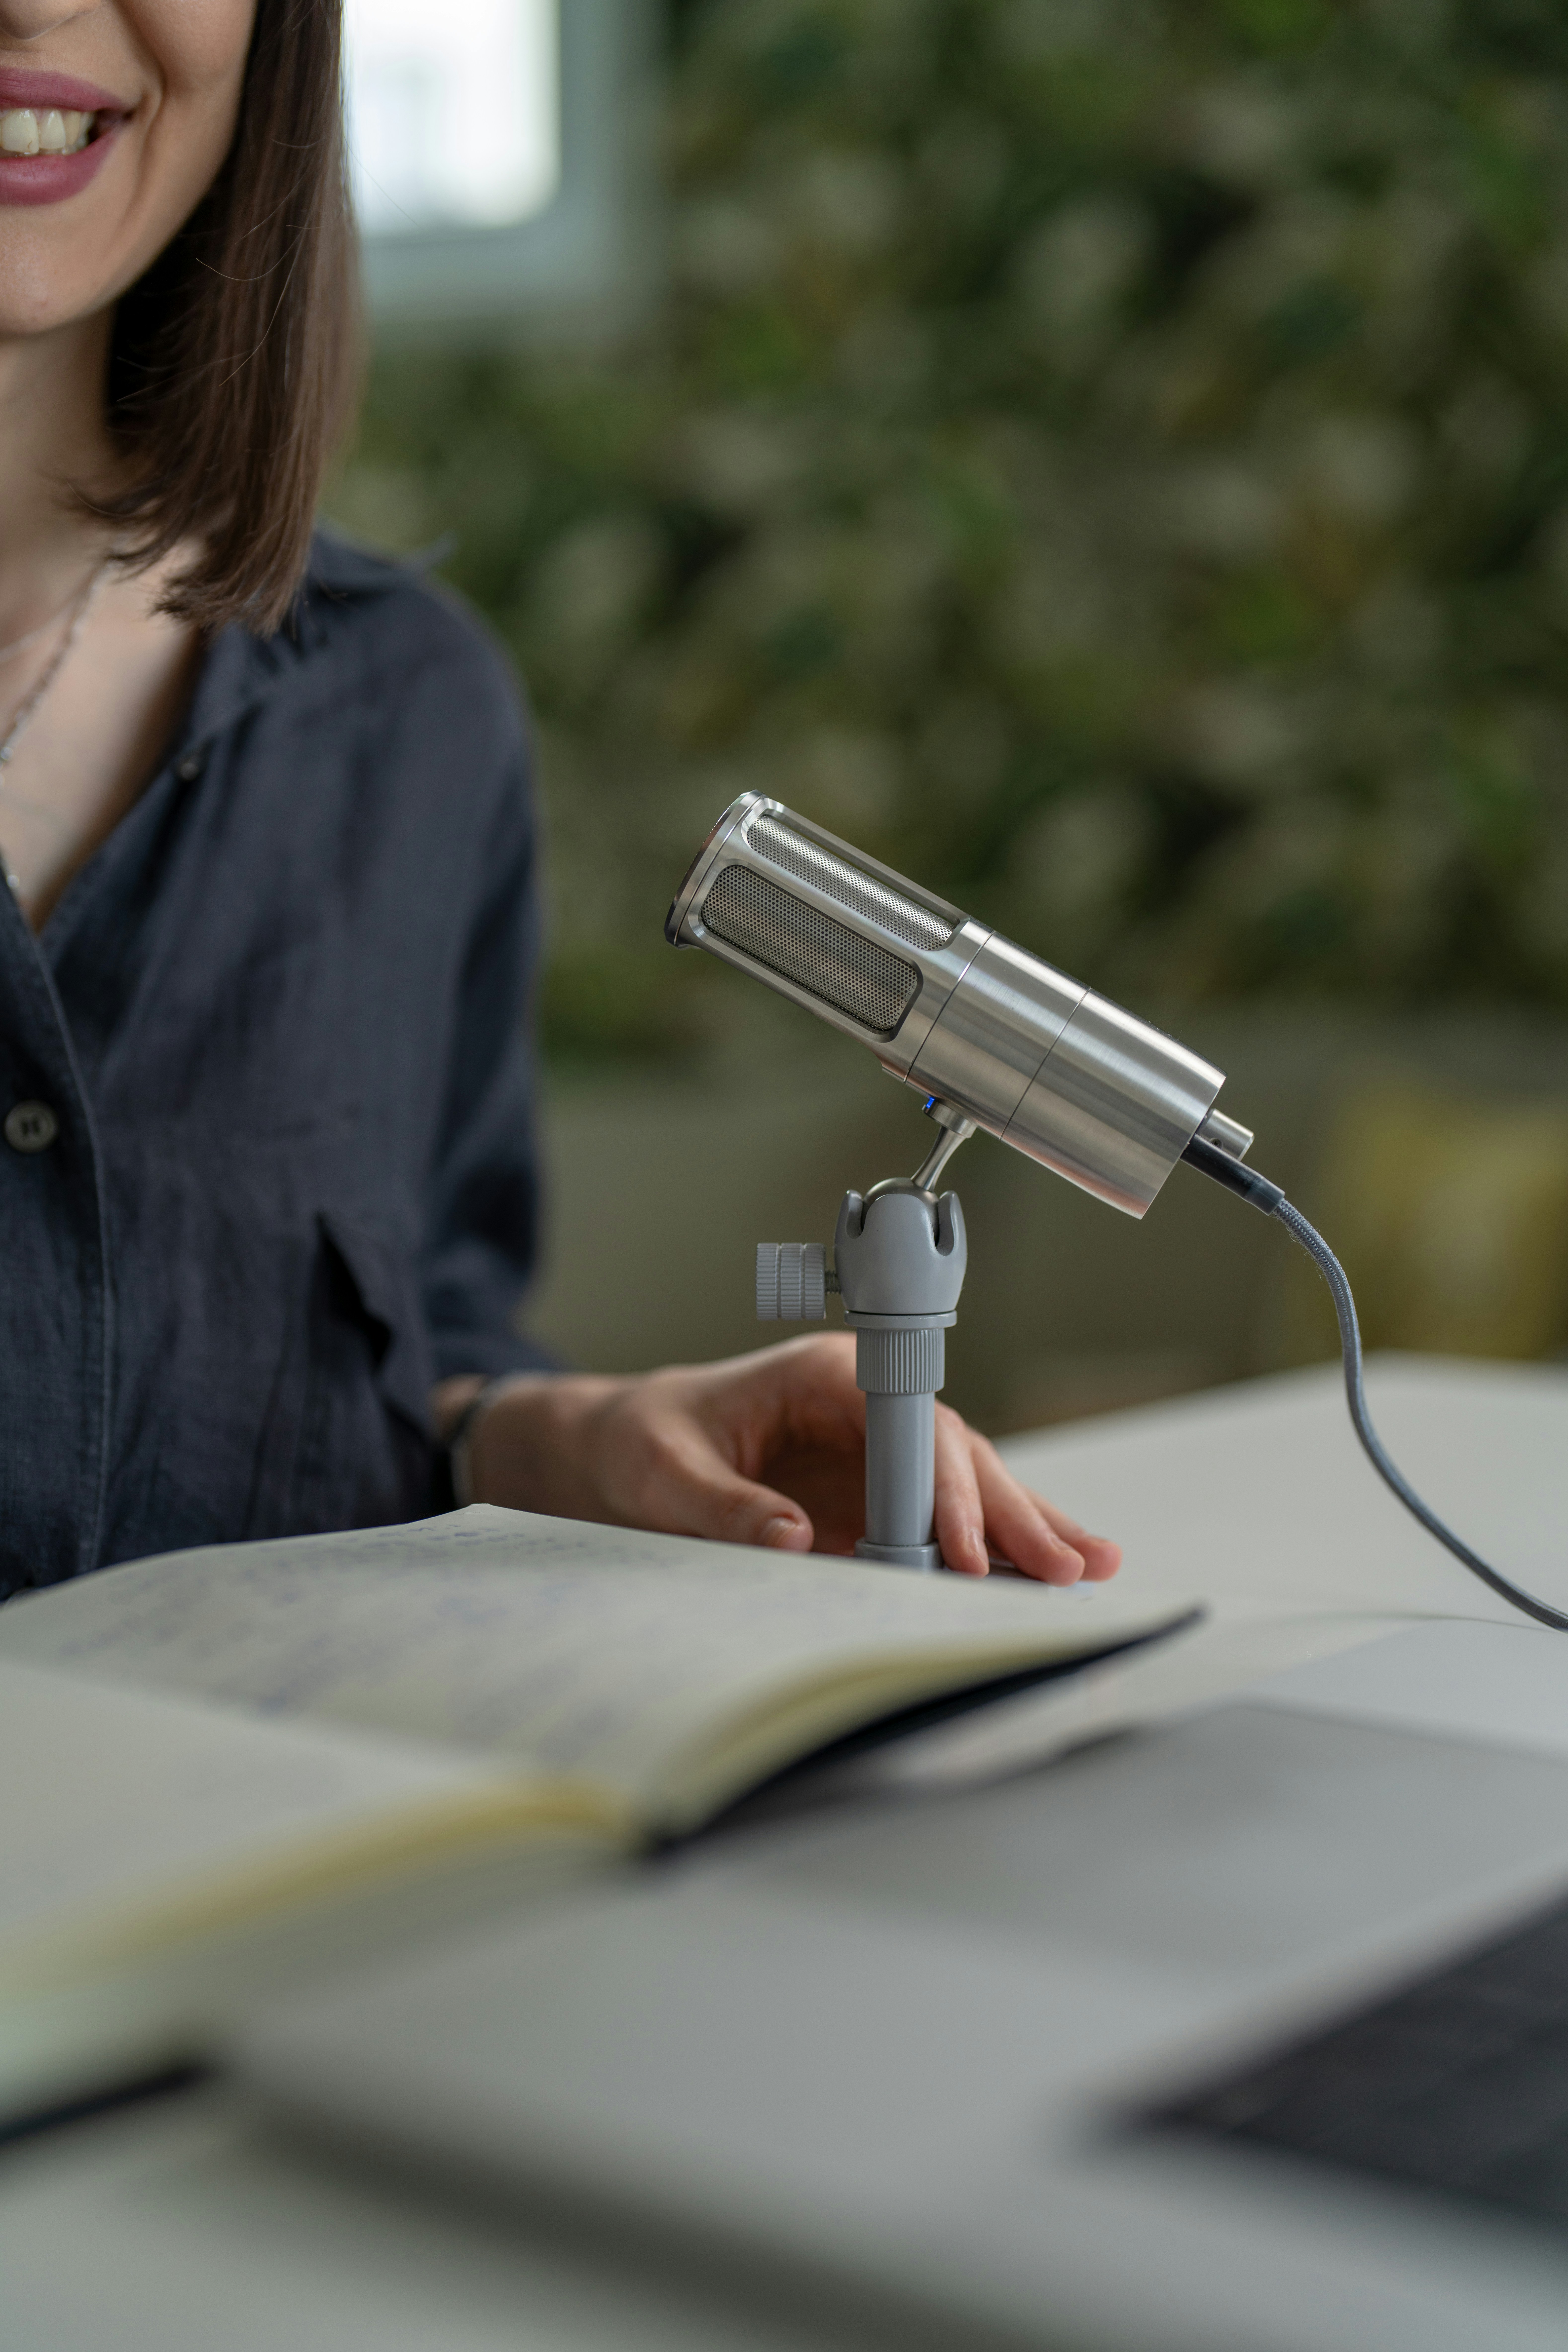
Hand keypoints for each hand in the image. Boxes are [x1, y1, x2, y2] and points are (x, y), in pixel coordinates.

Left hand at [450, 1335, 1120, 1584]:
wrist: (622, 1445)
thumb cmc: (642, 1442)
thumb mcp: (661, 1470)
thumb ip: (720, 1505)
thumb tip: (787, 1538)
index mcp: (825, 1377)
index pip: (906, 1426)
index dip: (940, 1487)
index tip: (964, 1548)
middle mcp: (866, 1406)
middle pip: (955, 1455)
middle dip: (1008, 1513)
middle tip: (1063, 1567)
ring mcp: (878, 1451)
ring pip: (967, 1484)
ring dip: (1025, 1526)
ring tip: (1089, 1567)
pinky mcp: (875, 1494)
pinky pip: (945, 1518)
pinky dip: (995, 1543)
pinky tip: (1048, 1567)